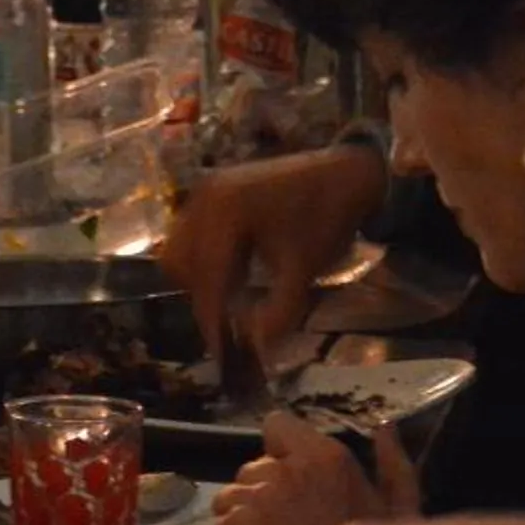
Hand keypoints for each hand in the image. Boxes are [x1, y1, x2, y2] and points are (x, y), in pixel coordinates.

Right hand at [160, 146, 387, 364]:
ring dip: (199, 279)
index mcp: (226, 211)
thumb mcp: (305, 269)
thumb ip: (278, 312)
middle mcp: (205, 197)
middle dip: (202, 297)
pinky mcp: (209, 194)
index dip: (211, 317)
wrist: (344, 173)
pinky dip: (204, 261)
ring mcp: (204, 192)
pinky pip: (190, 235)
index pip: (207, 275)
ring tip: (233, 297)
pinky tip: (234, 272)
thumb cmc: (326, 219)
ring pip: (180, 250)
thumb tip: (254, 349)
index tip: (221, 351)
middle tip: (228, 326)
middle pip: (181, 262)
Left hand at [208, 414, 419, 524]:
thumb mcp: (404, 517)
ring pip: (230, 500)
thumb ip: (394, 466)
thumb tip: (384, 426)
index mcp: (326, 458)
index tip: (295, 483)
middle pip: (252, 469)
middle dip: (265, 495)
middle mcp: (284, 471)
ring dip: (245, 523)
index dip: (282, 452)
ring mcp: (254, 500)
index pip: (277, 425)